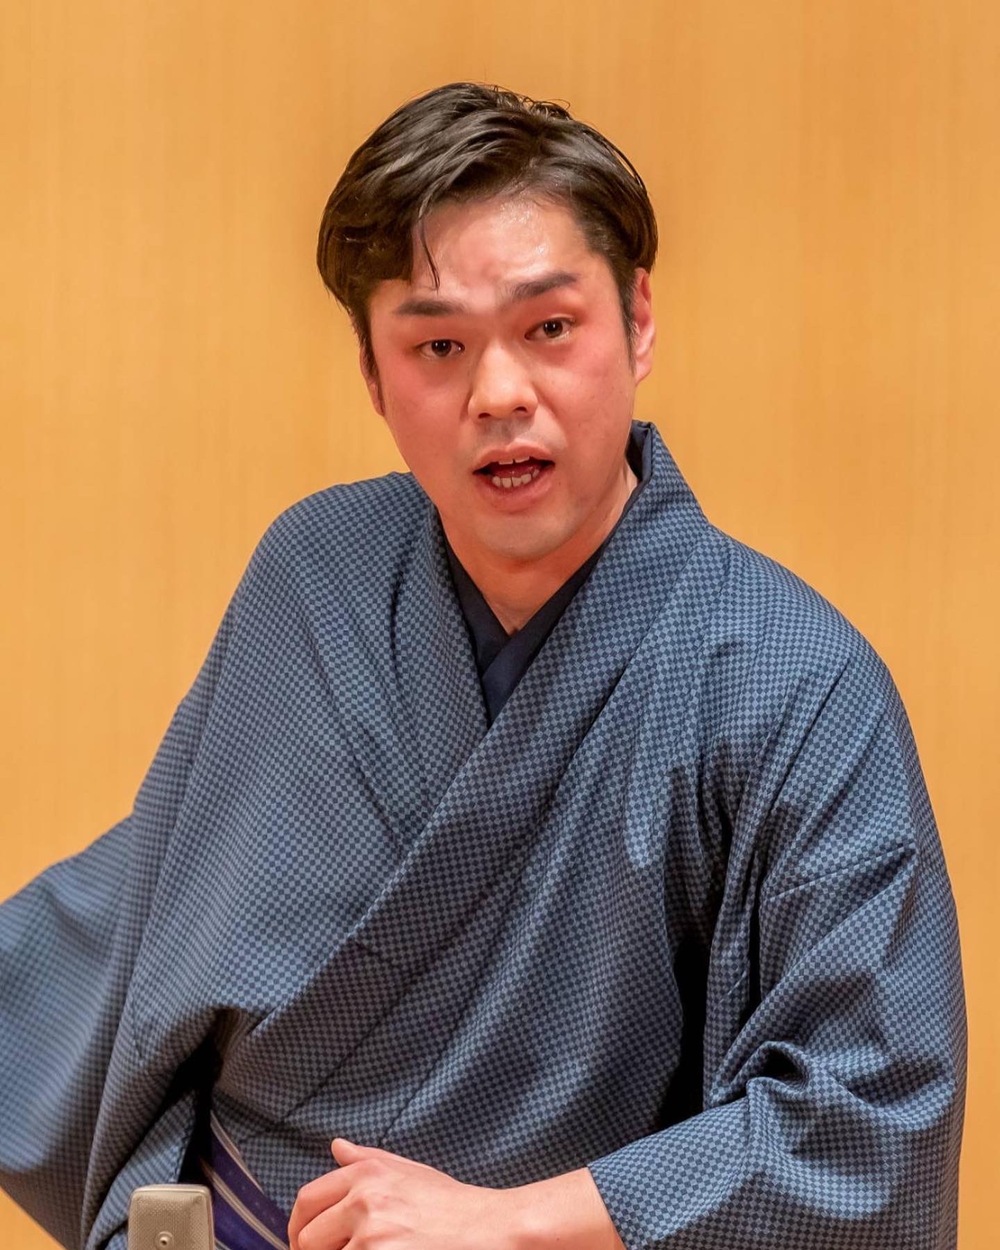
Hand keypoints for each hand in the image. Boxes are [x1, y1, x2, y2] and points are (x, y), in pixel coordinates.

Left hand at [287, 1139, 624, 1249]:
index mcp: (367, 1174)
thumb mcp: (410, 1172)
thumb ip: (367, 1160)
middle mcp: (365, 1200)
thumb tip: (336, 1145)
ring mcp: (372, 1236)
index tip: (305, 1243)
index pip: (307, 1201)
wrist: (493, 1231)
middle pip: (308, 1237)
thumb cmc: (454, 1207)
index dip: (300, 1228)